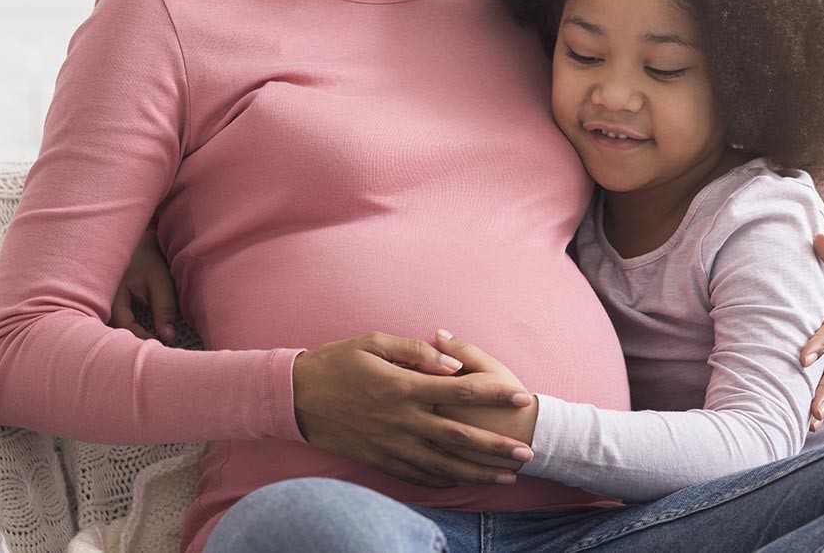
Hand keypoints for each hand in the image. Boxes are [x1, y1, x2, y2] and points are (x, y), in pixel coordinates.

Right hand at [109, 226, 179, 343]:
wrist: (135, 243)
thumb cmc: (148, 260)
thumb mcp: (160, 282)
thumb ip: (164, 309)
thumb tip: (168, 337)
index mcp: (111, 293)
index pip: (123, 325)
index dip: (140, 338)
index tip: (158, 346)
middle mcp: (100, 300)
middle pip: (110, 331)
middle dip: (128, 343)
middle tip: (149, 351)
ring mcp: (99, 302)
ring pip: (109, 329)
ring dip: (125, 338)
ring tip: (144, 346)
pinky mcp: (104, 305)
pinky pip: (110, 324)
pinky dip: (123, 332)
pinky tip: (135, 337)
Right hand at [291, 331, 536, 488]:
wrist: (296, 397)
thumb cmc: (337, 362)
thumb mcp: (374, 341)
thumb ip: (416, 352)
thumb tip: (452, 365)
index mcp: (404, 386)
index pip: (462, 392)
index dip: (495, 395)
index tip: (521, 398)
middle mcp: (403, 420)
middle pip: (461, 437)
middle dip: (497, 448)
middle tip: (528, 453)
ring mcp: (392, 444)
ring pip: (444, 464)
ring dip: (478, 472)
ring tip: (507, 476)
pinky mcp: (380, 460)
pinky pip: (418, 475)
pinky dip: (445, 480)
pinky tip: (464, 481)